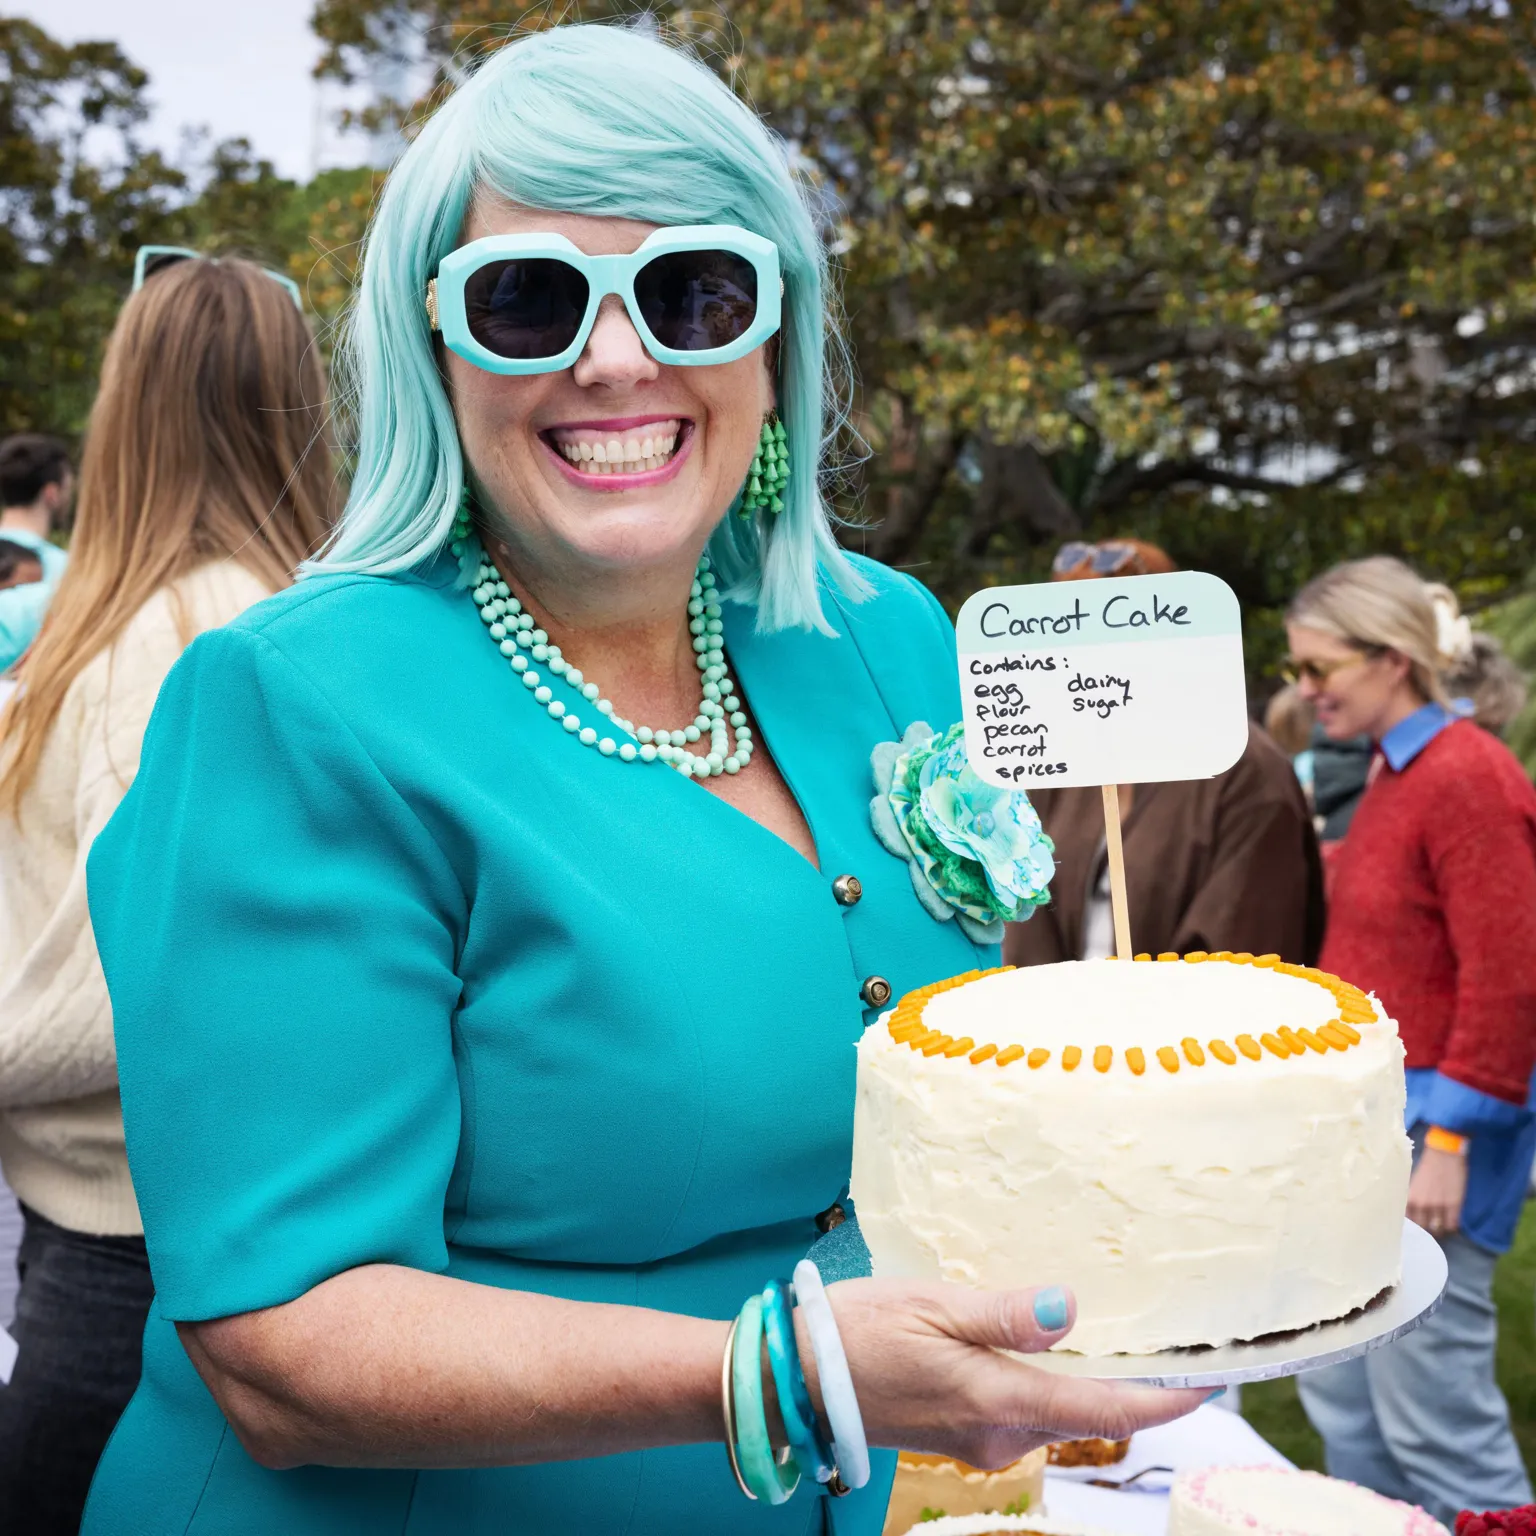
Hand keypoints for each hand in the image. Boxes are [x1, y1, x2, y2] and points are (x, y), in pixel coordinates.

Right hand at [796, 1278, 1208, 1469]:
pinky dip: (1052, 1382)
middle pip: (1088, 1412)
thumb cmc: (854, 1335)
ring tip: (1120, 1332)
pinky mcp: (964, 1430)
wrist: (793, 1380)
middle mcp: (999, 1433)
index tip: (1212, 1382)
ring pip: (1058, 1410)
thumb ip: (1005, 1314)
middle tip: (1173, 1340)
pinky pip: (1027, 1409)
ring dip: (1091, 1380)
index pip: (1104, 1407)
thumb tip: (1071, 1309)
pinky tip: (1049, 1345)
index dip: (1165, 1400)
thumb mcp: (931, 1305)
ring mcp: (982, 1438)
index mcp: (997, 1401)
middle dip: (1134, 1385)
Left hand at [1407, 1146, 1466, 1236]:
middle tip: (1431, 1228)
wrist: (1443, 1154)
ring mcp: (1438, 1206)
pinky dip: (1452, 1227)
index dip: (1415, 1226)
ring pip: (1438, 1228)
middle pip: (1424, 1228)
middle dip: (1427, 1230)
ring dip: (1440, 1229)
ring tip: (1441, 1227)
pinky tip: (1451, 1223)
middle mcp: (1422, 1205)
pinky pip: (1452, 1224)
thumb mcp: (1413, 1184)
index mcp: (1410, 1199)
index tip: (1417, 1228)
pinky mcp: (1454, 1205)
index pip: (1410, 1222)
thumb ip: (1413, 1199)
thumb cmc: (1427, 1166)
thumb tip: (1413, 1213)